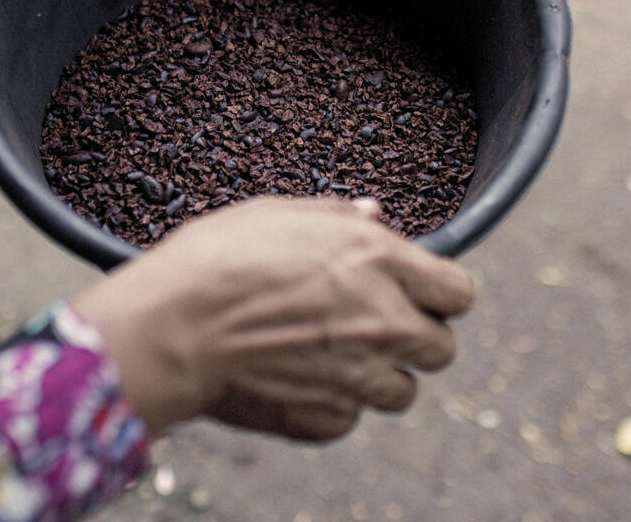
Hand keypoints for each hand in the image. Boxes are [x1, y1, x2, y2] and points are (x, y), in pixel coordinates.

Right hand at [70, 197, 473, 440]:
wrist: (172, 325)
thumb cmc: (216, 259)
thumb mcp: (278, 213)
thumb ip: (338, 216)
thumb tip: (375, 213)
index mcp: (380, 260)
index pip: (458, 291)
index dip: (438, 293)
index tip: (416, 293)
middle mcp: (385, 320)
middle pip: (442, 348)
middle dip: (414, 337)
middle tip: (371, 324)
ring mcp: (359, 376)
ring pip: (401, 391)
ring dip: (376, 375)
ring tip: (328, 354)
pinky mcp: (326, 416)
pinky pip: (349, 418)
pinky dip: (330, 404)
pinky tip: (295, 378)